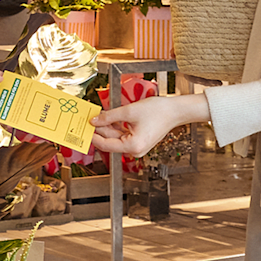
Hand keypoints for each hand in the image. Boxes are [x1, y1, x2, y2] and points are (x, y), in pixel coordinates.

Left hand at [91, 93, 207, 157]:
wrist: (175, 110)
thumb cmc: (158, 111)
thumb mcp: (129, 111)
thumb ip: (109, 117)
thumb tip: (95, 121)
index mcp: (132, 146)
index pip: (106, 144)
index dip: (93, 135)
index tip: (84, 128)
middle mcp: (135, 150)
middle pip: (111, 141)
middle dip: (100, 129)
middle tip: (89, 119)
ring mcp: (137, 147)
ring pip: (116, 137)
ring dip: (108, 127)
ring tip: (98, 116)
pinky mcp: (139, 141)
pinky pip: (123, 135)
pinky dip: (116, 127)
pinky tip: (109, 118)